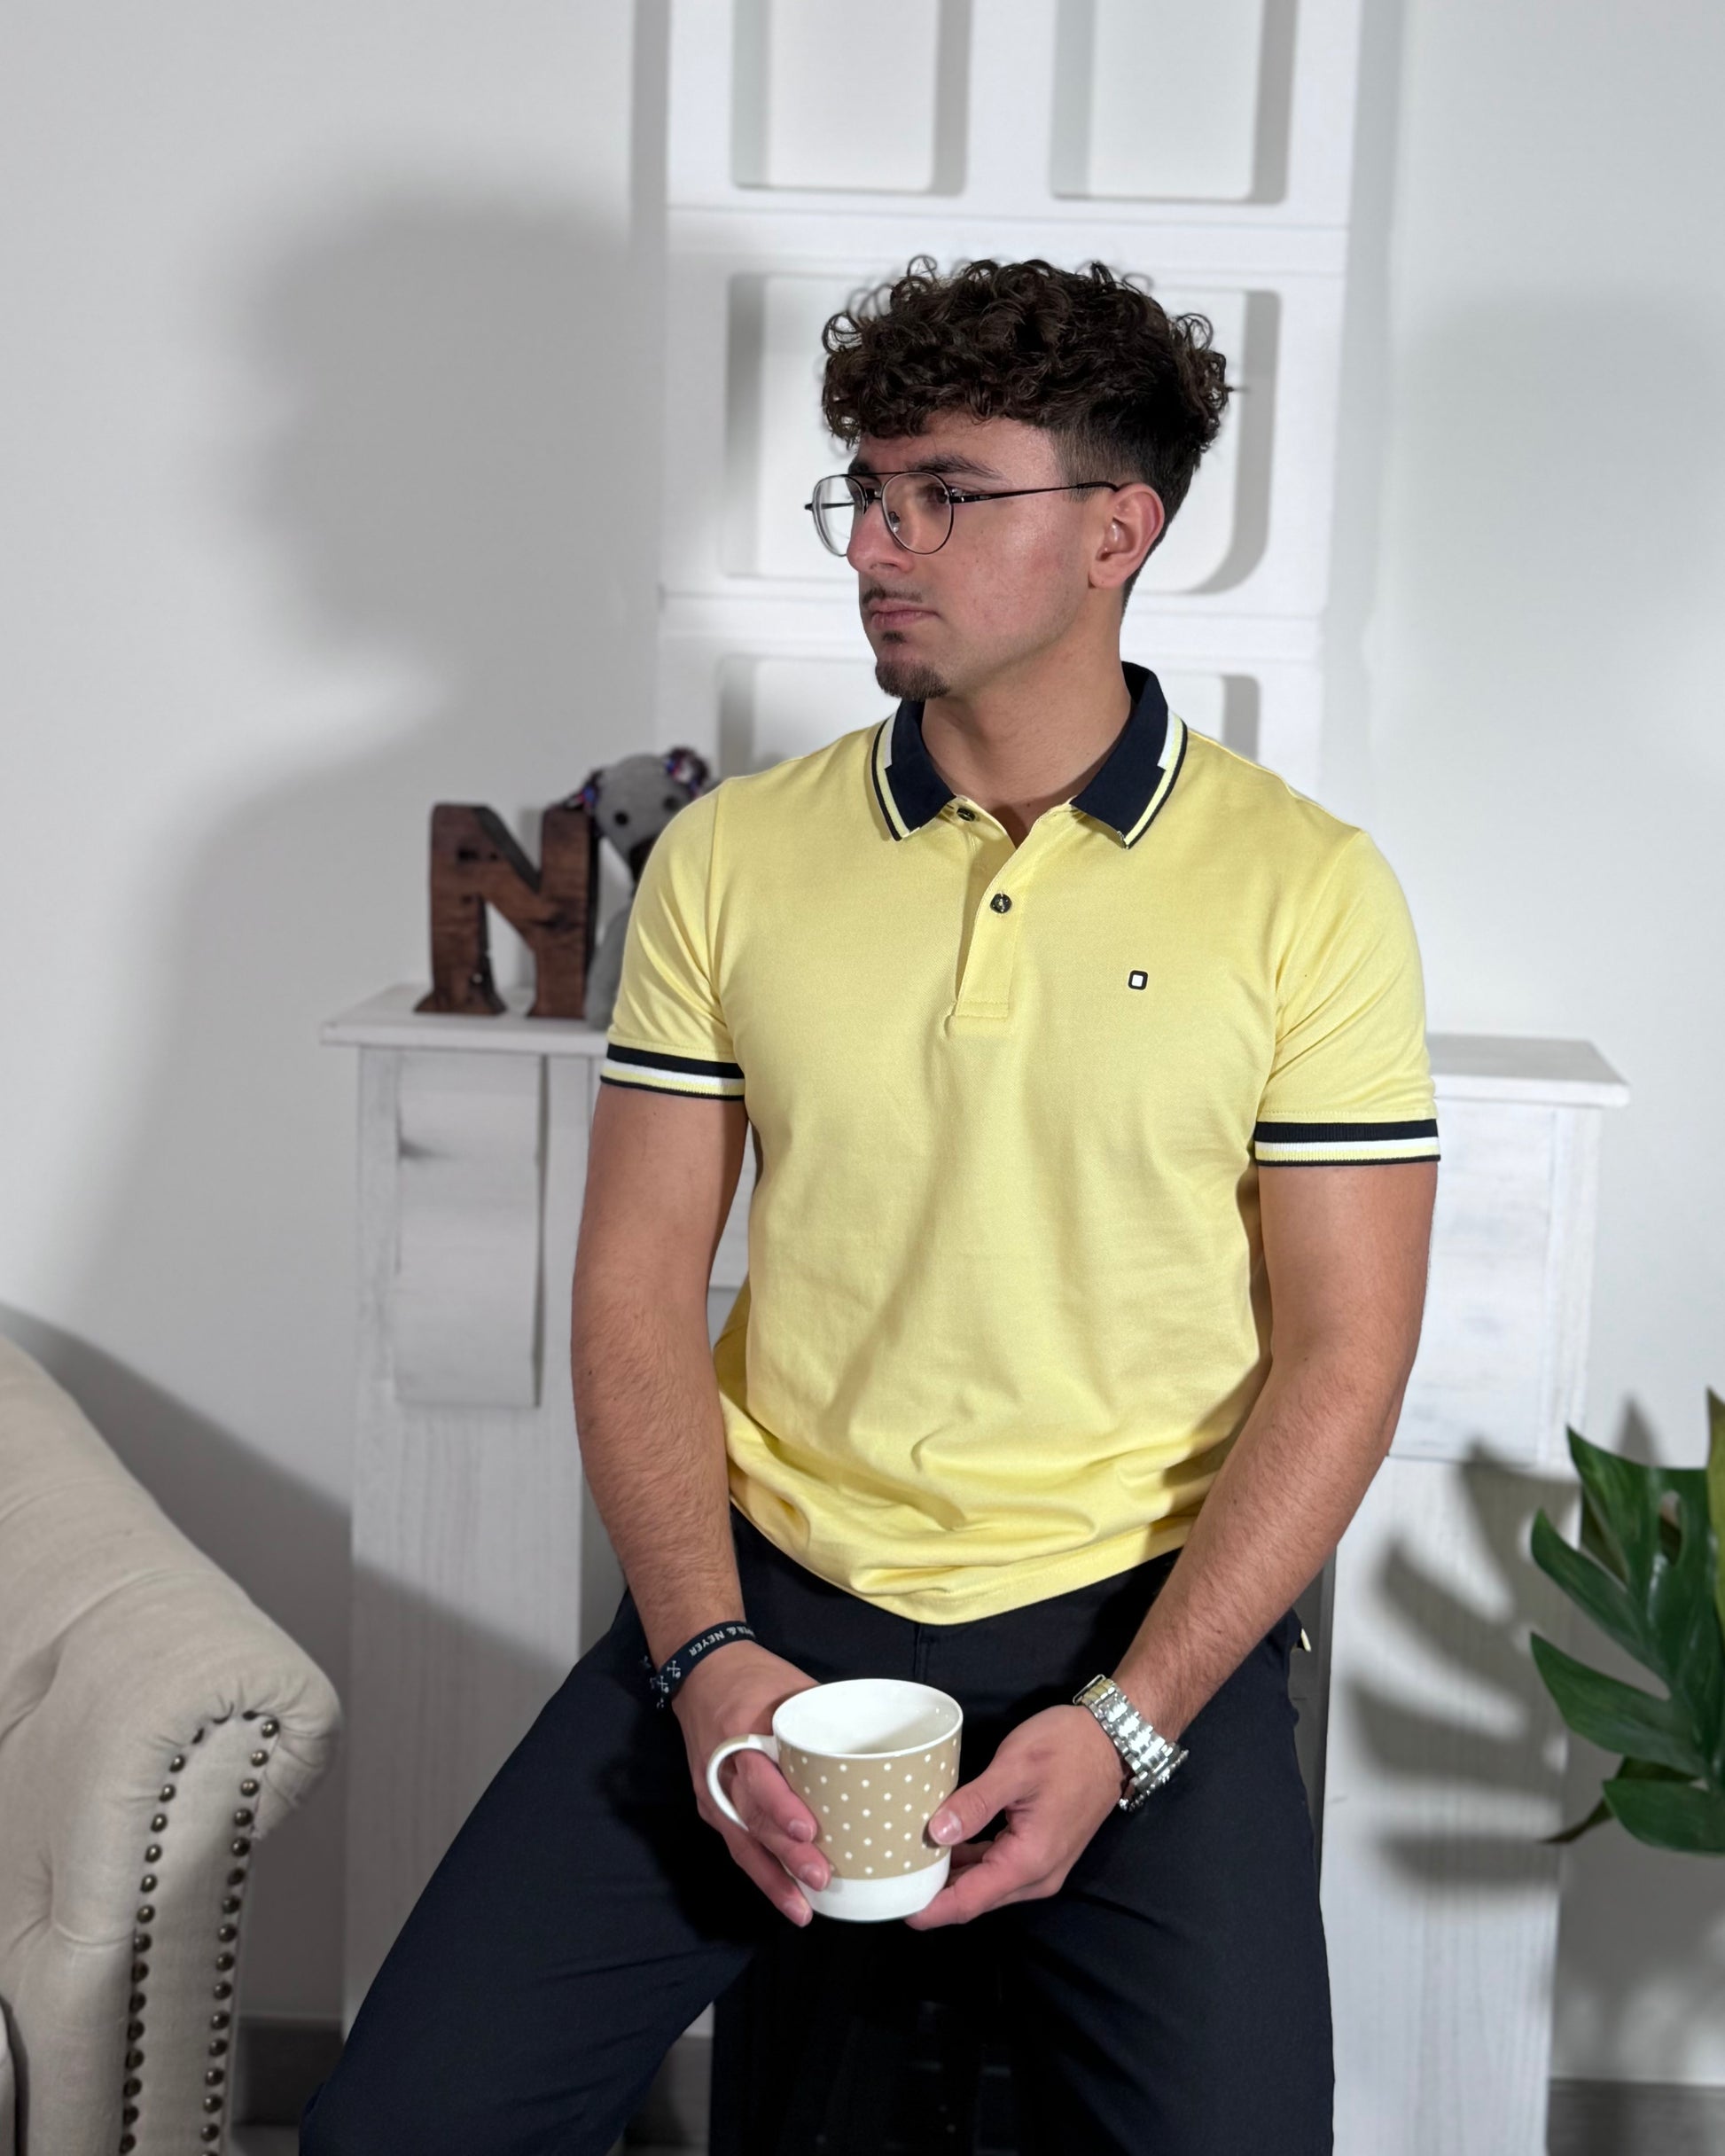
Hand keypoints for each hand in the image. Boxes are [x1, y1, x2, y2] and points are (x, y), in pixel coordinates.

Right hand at [671, 1642, 830, 1926]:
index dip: (781, 1804)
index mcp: (740, 1730)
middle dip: (786, 1852)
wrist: (701, 1671)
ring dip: (774, 1876)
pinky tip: (786, 1896)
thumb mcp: (792, 1684)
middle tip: (821, 1877)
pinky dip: (761, 1872)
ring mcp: (713, 1791)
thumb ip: (823, 1720)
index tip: (810, 1828)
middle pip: (752, 1817)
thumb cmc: (755, 1675)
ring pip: (743, 1840)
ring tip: (803, 1907)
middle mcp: (722, 1767)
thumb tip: (875, 1750)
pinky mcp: (713, 1806)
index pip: (757, 1774)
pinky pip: (737, 1843)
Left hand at [902, 1704, 1127, 1929]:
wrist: (1113, 1739)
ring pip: (986, 1884)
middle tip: (891, 1880)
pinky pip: (998, 1867)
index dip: (931, 1909)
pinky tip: (944, 1846)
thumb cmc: (1066, 1748)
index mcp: (1029, 1861)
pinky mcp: (1041, 1851)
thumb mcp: (1015, 1767)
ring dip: (951, 1878)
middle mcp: (1036, 1876)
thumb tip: (936, 1833)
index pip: (970, 1901)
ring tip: (908, 1863)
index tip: (895, 1907)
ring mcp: (1041, 1866)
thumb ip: (976, 1802)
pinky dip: (970, 1863)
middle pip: (976, 1899)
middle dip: (935, 1895)